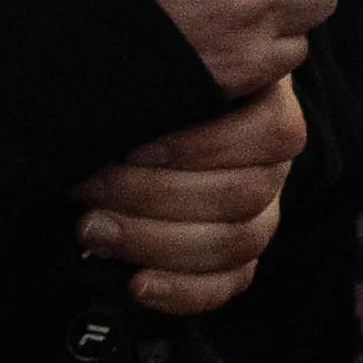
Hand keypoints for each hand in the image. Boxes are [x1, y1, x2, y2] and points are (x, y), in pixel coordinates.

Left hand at [73, 82, 304, 317]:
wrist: (134, 130)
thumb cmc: (145, 96)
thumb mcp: (157, 71)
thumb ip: (156, 80)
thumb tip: (125, 100)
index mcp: (266, 108)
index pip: (270, 134)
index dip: (203, 148)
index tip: (135, 149)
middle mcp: (272, 165)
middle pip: (246, 194)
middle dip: (156, 197)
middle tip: (90, 191)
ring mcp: (262, 213)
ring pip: (239, 241)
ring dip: (158, 242)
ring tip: (94, 230)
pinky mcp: (239, 256)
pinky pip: (232, 283)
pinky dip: (185, 291)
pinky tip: (139, 285)